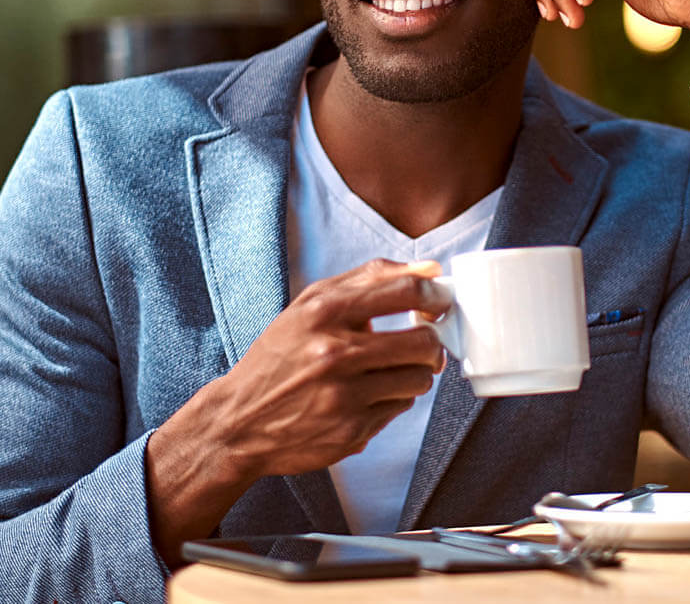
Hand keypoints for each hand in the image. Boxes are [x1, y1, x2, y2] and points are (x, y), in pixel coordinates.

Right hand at [212, 258, 447, 476]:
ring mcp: (345, 396)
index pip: (406, 291)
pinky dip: (393, 399)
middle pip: (423, 342)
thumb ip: (371, 278)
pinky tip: (368, 394)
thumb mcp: (312, 303)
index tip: (440, 300)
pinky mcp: (352, 432)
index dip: (435, 295)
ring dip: (416, 372)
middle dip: (431, 341)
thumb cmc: (281, 355)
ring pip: (419, 379)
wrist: (238, 420)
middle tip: (423, 341)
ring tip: (391, 369)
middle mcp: (335, 353)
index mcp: (325, 312)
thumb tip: (430, 268)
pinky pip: (401, 408)